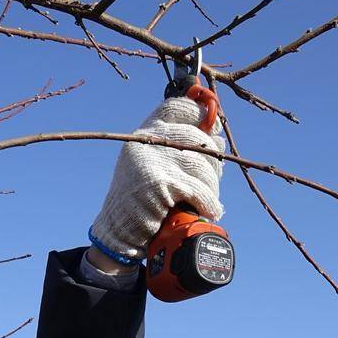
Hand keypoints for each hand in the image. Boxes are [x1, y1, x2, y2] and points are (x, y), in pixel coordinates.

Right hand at [90, 96, 224, 262]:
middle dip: (213, 161)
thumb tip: (217, 136)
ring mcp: (151, 159)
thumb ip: (181, 147)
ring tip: (208, 201)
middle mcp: (146, 139)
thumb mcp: (157, 165)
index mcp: (146, 131)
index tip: (213, 129)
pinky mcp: (158, 181)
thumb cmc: (144, 199)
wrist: (120, 231)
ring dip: (212, 186)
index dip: (200, 113)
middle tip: (213, 181)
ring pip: (202, 164)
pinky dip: (208, 203)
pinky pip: (197, 189)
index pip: (176, 106)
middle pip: (198, 137)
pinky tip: (209, 211)